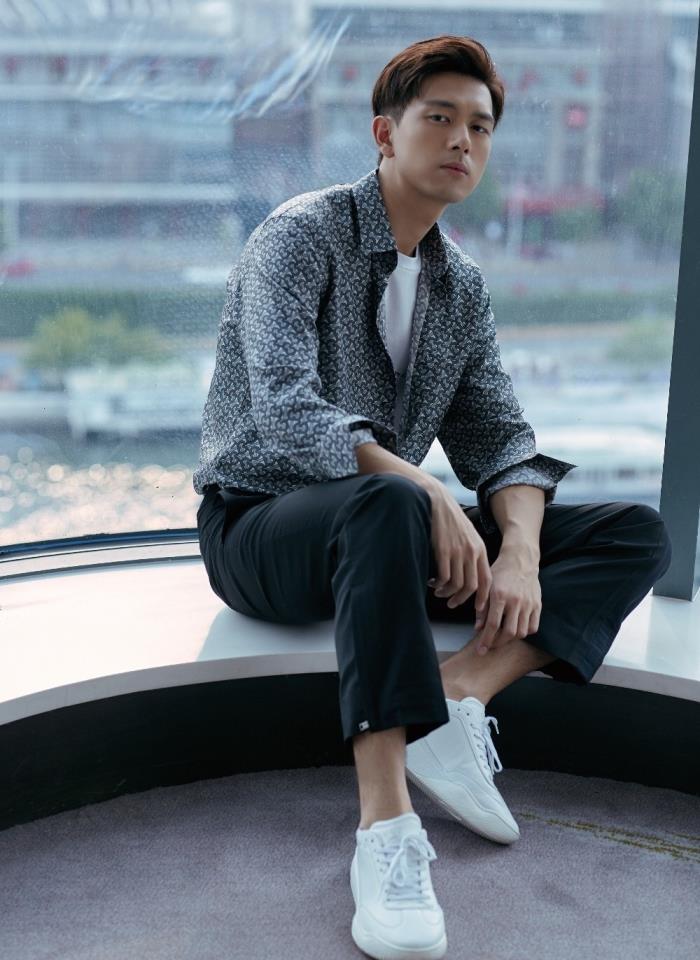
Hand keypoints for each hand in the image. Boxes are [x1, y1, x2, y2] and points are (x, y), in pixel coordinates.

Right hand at [425, 479, 491, 615]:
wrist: (438, 502)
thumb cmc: (451, 520)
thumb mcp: (468, 536)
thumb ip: (471, 553)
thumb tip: (469, 575)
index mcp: (480, 550)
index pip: (487, 580)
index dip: (483, 597)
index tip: (477, 609)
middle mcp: (471, 552)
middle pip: (472, 586)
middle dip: (462, 600)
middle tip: (452, 604)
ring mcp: (457, 552)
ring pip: (456, 584)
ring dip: (446, 593)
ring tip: (438, 592)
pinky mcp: (443, 551)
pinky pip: (443, 577)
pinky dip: (438, 584)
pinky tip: (432, 582)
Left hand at [472, 544, 541, 653]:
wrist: (520, 559)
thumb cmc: (500, 572)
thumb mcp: (486, 586)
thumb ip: (482, 608)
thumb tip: (478, 629)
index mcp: (500, 595)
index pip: (493, 625)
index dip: (486, 640)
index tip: (480, 650)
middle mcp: (516, 601)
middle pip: (509, 632)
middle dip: (497, 643)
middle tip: (490, 646)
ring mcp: (528, 603)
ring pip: (521, 632)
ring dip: (510, 639)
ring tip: (501, 638)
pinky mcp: (537, 604)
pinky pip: (533, 626)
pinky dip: (524, 632)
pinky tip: (516, 629)